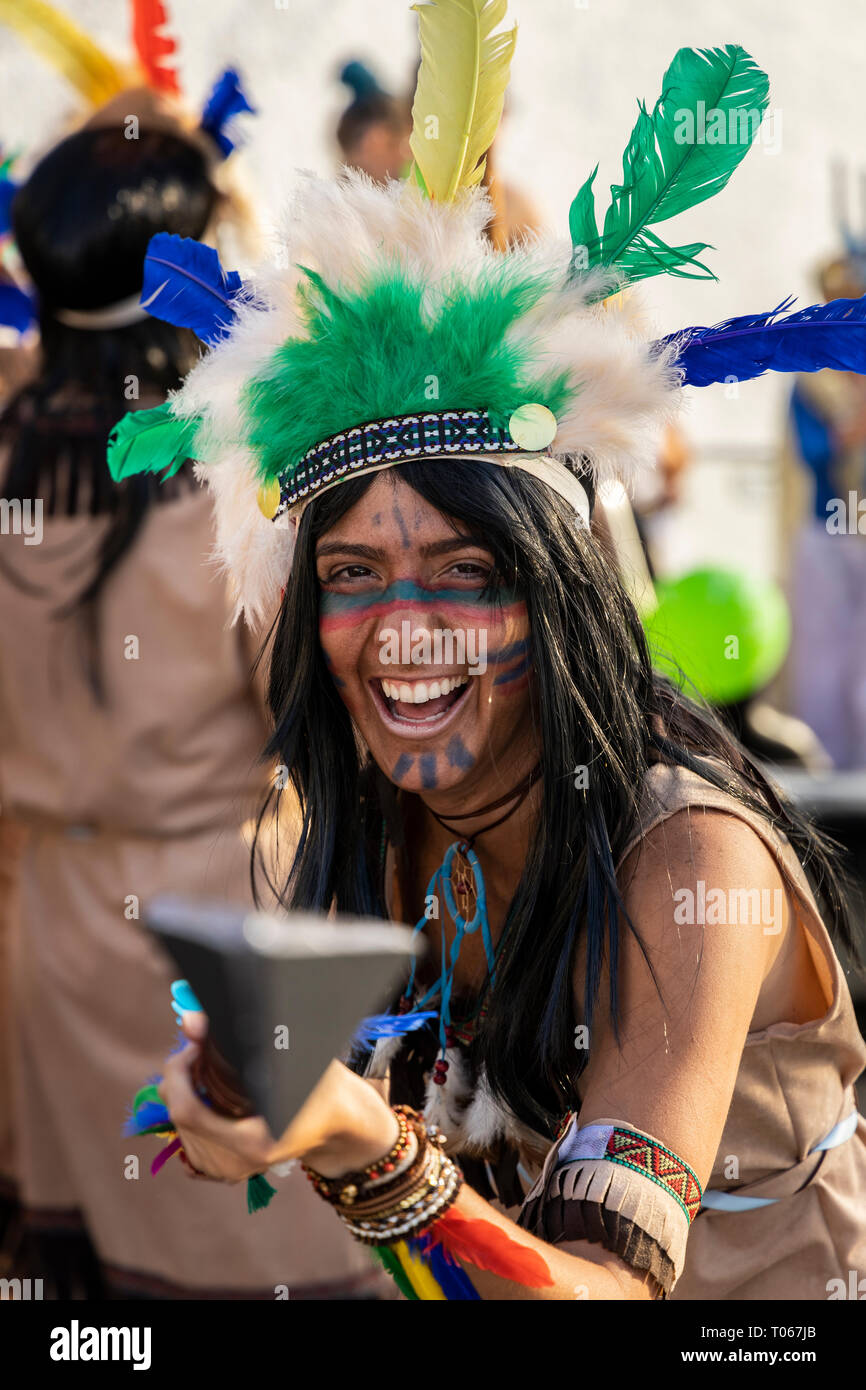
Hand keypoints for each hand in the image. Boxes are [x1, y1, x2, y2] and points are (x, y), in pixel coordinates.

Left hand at [157, 1012, 398, 1182]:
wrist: (343, 1125)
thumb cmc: (325, 1086)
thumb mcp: (294, 1055)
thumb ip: (243, 1037)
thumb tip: (191, 1019)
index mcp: (255, 1143)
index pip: (188, 1110)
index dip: (180, 1071)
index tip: (194, 1042)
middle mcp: (238, 1164)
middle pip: (178, 1116)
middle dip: (181, 1075)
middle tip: (201, 1045)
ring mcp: (229, 1172)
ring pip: (178, 1126)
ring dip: (185, 1091)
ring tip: (208, 1067)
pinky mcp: (224, 1171)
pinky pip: (187, 1138)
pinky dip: (192, 1111)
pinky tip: (211, 1093)